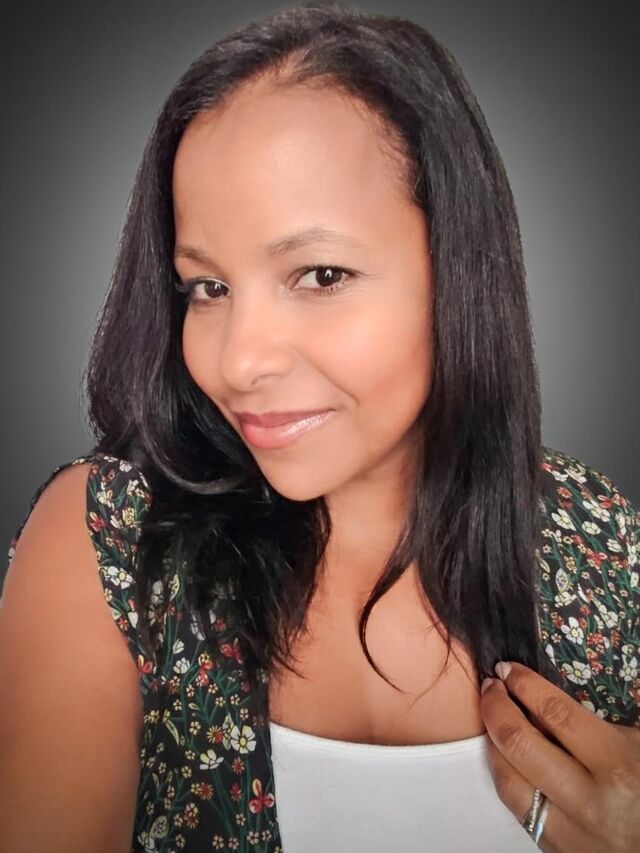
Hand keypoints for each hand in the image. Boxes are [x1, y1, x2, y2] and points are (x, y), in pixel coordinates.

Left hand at [479, 661, 639, 851]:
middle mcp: (589, 802)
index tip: (508, 668)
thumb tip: (543, 696)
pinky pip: (519, 809)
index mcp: (618, 766)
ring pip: (508, 781)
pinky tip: (508, 759)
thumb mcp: (638, 747)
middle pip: (520, 744)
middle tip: (491, 686)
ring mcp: (571, 833)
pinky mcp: (558, 851)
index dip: (524, 684)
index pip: (555, 713)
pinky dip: (507, 777)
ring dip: (493, 743)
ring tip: (492, 719)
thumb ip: (597, 725)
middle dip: (496, 707)